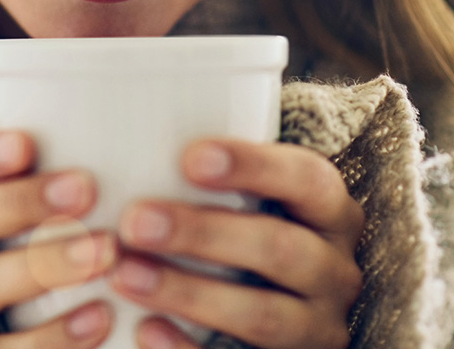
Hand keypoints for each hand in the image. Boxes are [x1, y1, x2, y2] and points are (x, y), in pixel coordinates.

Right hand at [0, 130, 118, 348]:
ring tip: (105, 251)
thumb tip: (117, 121)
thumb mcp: (12, 201)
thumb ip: (40, 167)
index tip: (27, 144)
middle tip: (85, 190)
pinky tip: (100, 316)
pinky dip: (51, 338)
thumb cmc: (17, 238)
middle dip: (18, 204)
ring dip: (42, 266)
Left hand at [109, 140, 363, 348]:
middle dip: (204, 234)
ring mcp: (317, 327)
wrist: (276, 299)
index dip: (254, 166)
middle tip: (135, 222)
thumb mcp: (246, 195)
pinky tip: (145, 328)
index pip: (307, 179)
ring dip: (189, 293)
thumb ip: (203, 169)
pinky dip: (189, 348)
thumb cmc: (242, 223)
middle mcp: (335, 270)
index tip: (190, 157)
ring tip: (125, 274)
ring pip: (264, 315)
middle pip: (281, 249)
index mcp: (329, 211)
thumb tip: (118, 127)